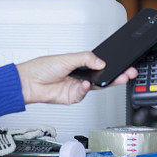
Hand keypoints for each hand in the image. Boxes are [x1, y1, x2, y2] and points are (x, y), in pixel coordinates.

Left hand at [16, 51, 136, 104]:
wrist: (28, 82)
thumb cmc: (42, 67)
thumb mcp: (67, 58)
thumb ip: (86, 58)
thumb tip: (100, 61)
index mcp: (79, 64)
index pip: (100, 64)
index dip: (112, 65)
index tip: (124, 64)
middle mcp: (80, 76)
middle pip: (102, 76)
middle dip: (116, 76)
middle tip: (128, 73)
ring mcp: (77, 87)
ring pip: (96, 87)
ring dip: (104, 83)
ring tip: (109, 78)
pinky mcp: (72, 97)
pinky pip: (84, 94)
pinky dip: (85, 89)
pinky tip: (84, 84)